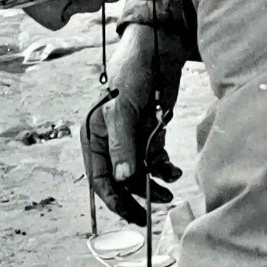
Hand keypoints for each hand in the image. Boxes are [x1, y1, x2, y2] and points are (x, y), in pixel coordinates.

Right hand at [81, 23, 184, 226]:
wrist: (157, 50)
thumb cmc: (132, 75)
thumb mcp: (123, 111)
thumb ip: (123, 146)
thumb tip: (124, 179)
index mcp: (93, 137)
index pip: (100, 179)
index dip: (116, 201)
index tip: (134, 217)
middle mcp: (109, 142)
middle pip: (120, 180)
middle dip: (137, 195)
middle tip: (154, 210)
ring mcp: (130, 139)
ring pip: (139, 173)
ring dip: (154, 183)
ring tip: (169, 189)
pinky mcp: (149, 134)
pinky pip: (155, 160)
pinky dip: (165, 169)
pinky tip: (174, 171)